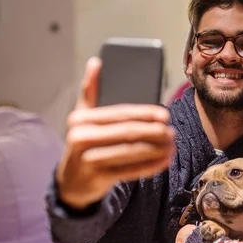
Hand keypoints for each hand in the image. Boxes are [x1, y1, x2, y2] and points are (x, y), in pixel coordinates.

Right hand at [56, 57, 175, 208]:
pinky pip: (130, 172)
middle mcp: (80, 138)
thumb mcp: (83, 117)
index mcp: (80, 118)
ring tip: (171, 146)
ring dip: (155, 150)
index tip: (165, 116)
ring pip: (130, 153)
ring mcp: (87, 160)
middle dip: (154, 132)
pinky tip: (163, 161)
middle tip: (172, 133)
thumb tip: (96, 62)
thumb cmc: (84, 142)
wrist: (70, 180)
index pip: (120, 113)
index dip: (145, 114)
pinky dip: (149, 166)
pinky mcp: (97, 179)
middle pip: (127, 133)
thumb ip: (90, 91)